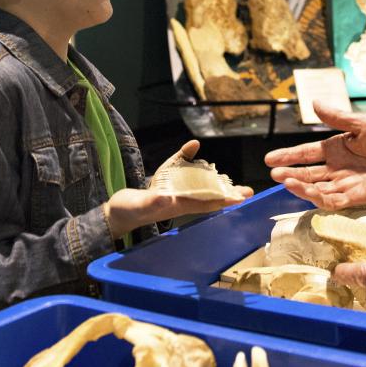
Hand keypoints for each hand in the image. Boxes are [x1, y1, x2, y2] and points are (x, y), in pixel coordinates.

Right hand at [106, 140, 251, 237]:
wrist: (116, 213)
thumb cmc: (128, 211)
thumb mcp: (140, 205)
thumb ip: (154, 201)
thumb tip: (168, 198)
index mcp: (178, 205)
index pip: (207, 202)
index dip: (225, 199)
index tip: (242, 198)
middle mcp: (180, 200)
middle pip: (209, 197)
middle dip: (228, 194)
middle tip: (249, 192)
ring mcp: (174, 194)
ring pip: (200, 188)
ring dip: (216, 185)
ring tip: (234, 185)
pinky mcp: (165, 186)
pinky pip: (183, 175)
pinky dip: (190, 164)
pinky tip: (194, 153)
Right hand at [263, 100, 365, 208]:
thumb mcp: (361, 124)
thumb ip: (336, 117)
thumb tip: (313, 102)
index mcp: (338, 148)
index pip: (307, 153)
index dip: (289, 156)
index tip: (269, 158)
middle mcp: (338, 167)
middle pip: (308, 173)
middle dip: (290, 173)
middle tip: (274, 173)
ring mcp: (346, 183)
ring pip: (316, 188)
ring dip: (300, 186)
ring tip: (284, 180)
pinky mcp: (357, 197)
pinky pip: (332, 200)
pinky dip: (317, 198)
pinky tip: (306, 191)